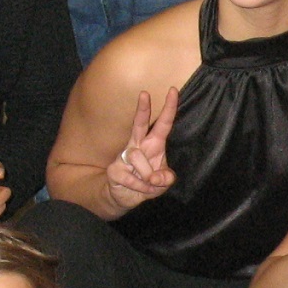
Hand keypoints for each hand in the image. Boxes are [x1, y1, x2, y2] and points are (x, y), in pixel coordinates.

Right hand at [103, 90, 178, 209]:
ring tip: (148, 185)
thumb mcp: (163, 183)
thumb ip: (166, 179)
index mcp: (154, 144)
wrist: (125, 197)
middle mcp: (139, 145)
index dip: (169, 108)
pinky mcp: (114, 168)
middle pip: (139, 123)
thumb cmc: (147, 183)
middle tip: (144, 93)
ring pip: (138, 157)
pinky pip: (131, 177)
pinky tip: (139, 189)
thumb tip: (156, 178)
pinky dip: (139, 187)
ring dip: (147, 177)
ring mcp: (124, 156)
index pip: (163, 124)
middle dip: (143, 109)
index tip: (173, 91)